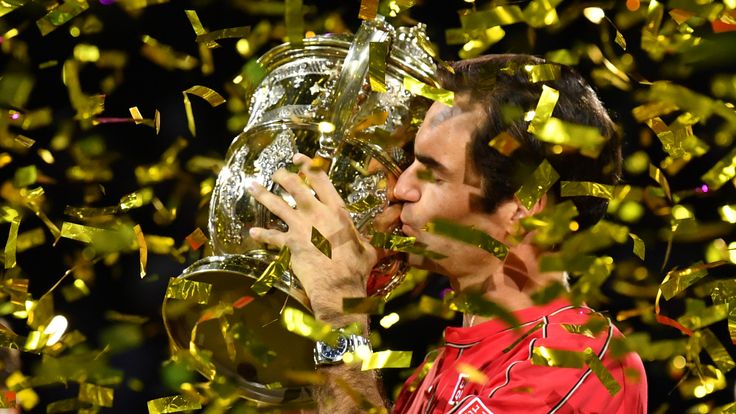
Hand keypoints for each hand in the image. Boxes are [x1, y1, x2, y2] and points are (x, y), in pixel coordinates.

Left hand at [247, 153, 378, 319]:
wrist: (339, 288)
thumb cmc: (357, 269)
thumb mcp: (367, 247)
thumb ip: (364, 238)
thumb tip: (372, 238)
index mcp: (337, 211)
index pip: (320, 180)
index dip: (308, 166)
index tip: (298, 158)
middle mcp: (317, 214)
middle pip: (295, 187)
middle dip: (283, 176)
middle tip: (276, 173)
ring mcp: (301, 228)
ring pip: (277, 205)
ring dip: (263, 195)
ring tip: (252, 186)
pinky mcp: (290, 244)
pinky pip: (272, 237)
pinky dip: (262, 234)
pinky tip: (253, 232)